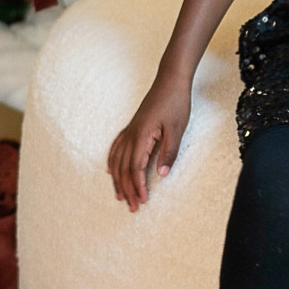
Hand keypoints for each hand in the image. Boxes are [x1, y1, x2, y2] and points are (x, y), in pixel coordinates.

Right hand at [107, 79, 191, 209]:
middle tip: (133, 207)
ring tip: (120, 196)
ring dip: (118, 180)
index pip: (136, 168)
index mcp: (142, 136)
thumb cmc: (175, 103)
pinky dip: (112, 162)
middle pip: (124, 168)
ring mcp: (130, 130)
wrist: (171, 80)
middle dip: (127, 189)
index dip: (138, 186)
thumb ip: (168, 152)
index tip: (143, 201)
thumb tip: (161, 175)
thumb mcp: (177, 129)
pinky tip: (111, 171)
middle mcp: (132, 135)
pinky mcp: (133, 127)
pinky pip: (116, 147)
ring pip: (118, 160)